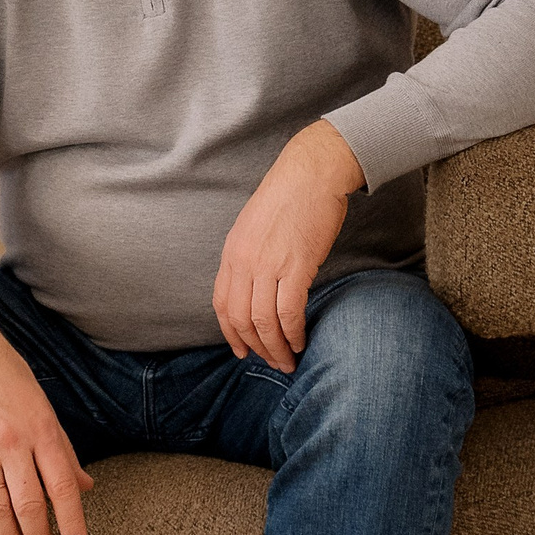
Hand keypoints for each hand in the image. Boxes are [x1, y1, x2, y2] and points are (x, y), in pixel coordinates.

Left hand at [213, 120, 364, 373]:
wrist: (311, 172)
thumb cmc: (290, 195)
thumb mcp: (255, 226)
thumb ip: (251, 256)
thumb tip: (257, 285)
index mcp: (232, 252)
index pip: (222, 304)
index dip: (231, 333)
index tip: (242, 350)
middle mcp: (244, 261)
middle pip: (240, 319)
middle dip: (255, 347)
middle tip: (271, 362)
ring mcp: (268, 264)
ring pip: (263, 321)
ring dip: (275, 347)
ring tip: (287, 360)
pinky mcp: (296, 266)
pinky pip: (288, 311)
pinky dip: (293, 332)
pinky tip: (300, 340)